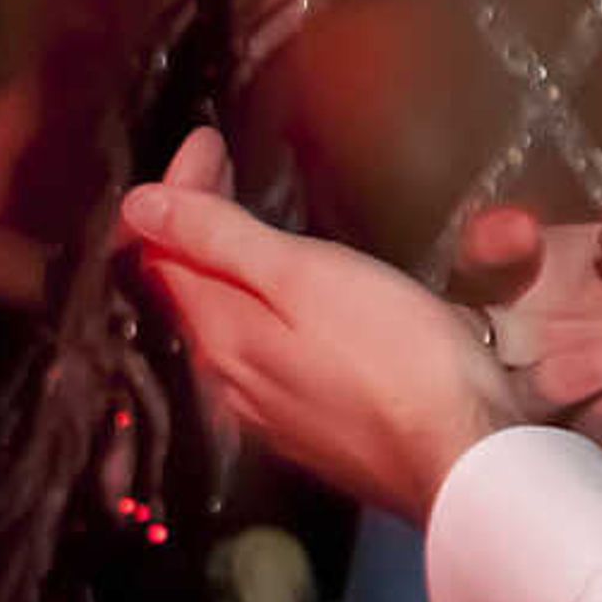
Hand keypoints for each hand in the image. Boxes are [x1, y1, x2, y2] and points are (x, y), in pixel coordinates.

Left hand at [116, 129, 521, 520]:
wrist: (463, 462)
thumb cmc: (395, 358)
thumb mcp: (304, 277)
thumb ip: (220, 239)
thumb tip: (139, 206)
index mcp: (221, 337)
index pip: (165, 253)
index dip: (179, 189)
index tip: (208, 139)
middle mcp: (230, 380)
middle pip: (192, 288)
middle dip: (198, 220)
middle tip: (221, 163)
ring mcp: (271, 412)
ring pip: (226, 325)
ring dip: (229, 265)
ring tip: (249, 217)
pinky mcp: (314, 430)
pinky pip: (264, 356)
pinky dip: (262, 308)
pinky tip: (292, 297)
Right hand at [450, 179, 601, 504]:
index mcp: (559, 269)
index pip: (492, 258)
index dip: (487, 245)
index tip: (514, 237)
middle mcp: (552, 335)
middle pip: (476, 343)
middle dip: (470, 339)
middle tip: (515, 329)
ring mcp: (580, 398)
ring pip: (518, 405)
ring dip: (539, 388)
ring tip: (595, 364)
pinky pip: (582, 447)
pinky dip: (596, 421)